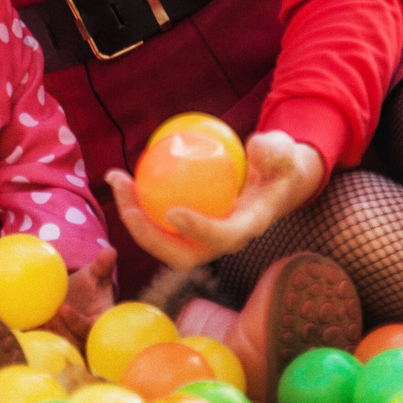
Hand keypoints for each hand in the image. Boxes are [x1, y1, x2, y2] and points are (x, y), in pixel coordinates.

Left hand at [43, 247, 116, 347]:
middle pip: (78, 336)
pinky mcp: (50, 340)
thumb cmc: (88, 287)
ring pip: (58, 340)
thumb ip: (102, 266)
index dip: (95, 324)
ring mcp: (67, 341)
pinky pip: (41, 338)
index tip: (92, 319)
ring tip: (42, 315)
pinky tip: (22, 322)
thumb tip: (110, 251)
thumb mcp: (96, 276)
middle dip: (70, 324)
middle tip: (60, 309)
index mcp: (98, 322)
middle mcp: (84, 336)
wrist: (71, 300)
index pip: (97, 326)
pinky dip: (33, 331)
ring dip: (50, 330)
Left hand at [103, 130, 326, 270]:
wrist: (274, 181)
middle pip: (181, 254)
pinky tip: (123, 176)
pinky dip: (137, 202)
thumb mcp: (286, 152)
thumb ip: (275, 151)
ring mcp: (203, 238)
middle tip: (127, 201)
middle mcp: (222, 241)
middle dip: (149, 235)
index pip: (224, 237)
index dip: (198, 230)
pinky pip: (157, 222)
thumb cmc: (279, 163)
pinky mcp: (188, 229)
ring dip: (134, 216)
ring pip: (162, 240)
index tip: (172, 211)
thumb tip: (255, 147)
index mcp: (248, 227)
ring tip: (116, 180)